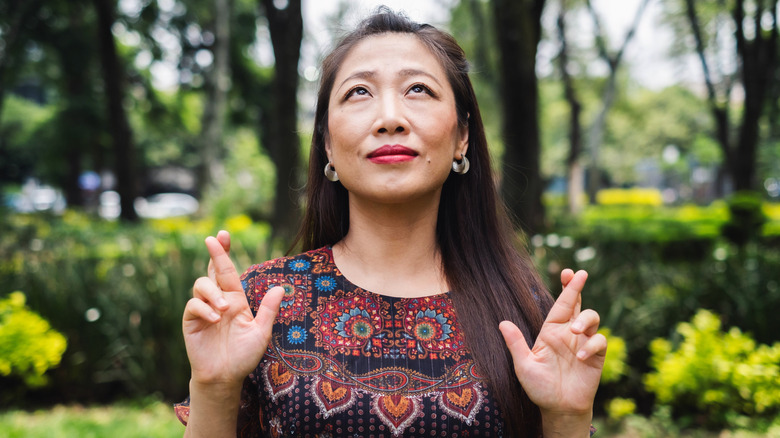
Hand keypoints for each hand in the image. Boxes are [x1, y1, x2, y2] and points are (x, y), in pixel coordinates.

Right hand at [182, 230, 283, 388]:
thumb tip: (280, 288)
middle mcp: (219, 300)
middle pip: (213, 271)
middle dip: (214, 254)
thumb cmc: (244, 356)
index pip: (229, 271)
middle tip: (212, 239)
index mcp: (236, 299)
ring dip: (213, 292)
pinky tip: (215, 318)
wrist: (225, 377)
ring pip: (201, 286)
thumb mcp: (261, 332)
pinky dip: (204, 308)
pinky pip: (193, 305)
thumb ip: (268, 311)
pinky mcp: (191, 322)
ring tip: (224, 309)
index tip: (224, 235)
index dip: (225, 253)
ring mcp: (203, 310)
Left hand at [499, 269, 605, 415]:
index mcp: (550, 331)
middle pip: (577, 304)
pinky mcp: (595, 356)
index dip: (566, 288)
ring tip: (574, 331)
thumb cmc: (539, 388)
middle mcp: (568, 333)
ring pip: (592, 318)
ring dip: (585, 319)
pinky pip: (599, 342)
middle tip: (579, 275)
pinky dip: (591, 346)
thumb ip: (516, 344)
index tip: (569, 272)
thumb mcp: (524, 366)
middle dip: (577, 288)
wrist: (559, 409)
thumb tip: (502, 323)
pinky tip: (579, 358)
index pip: (560, 305)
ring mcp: (583, 343)